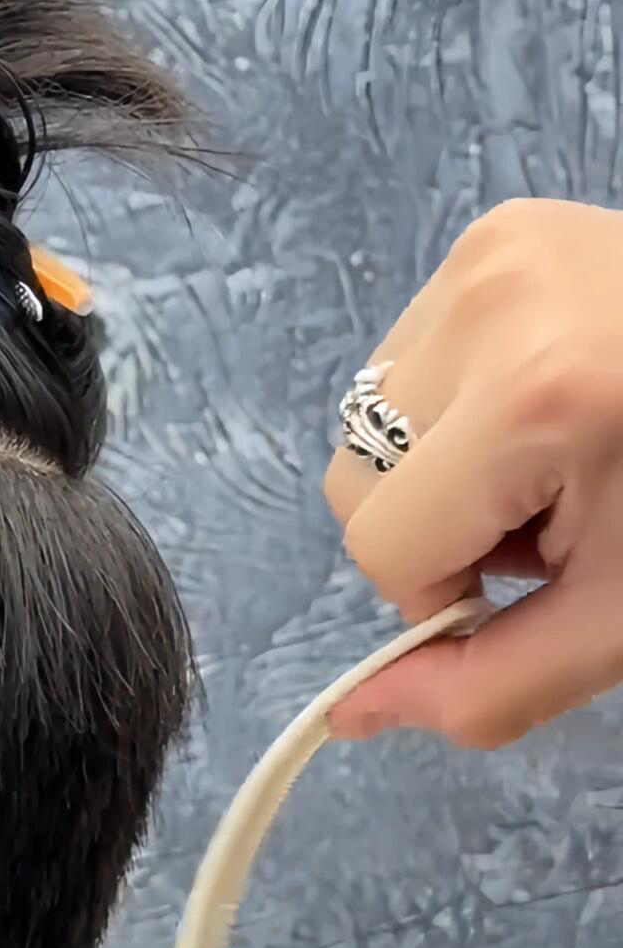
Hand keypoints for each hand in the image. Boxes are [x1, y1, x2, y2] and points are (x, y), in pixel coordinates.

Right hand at [325, 198, 622, 747]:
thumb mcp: (613, 624)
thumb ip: (481, 686)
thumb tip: (350, 714)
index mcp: (533, 397)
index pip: (380, 545)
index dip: (446, 590)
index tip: (539, 572)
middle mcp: (492, 305)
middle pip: (357, 479)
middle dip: (438, 523)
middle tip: (556, 514)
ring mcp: (489, 254)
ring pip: (371, 419)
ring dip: (443, 464)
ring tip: (558, 454)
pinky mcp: (494, 233)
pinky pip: (411, 359)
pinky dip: (462, 405)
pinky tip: (549, 405)